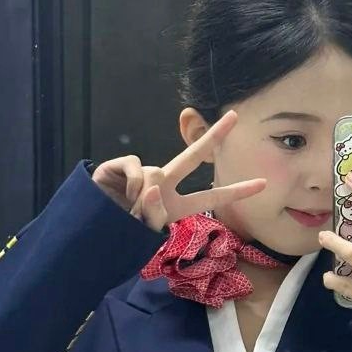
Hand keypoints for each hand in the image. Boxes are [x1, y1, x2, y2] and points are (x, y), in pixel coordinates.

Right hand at [91, 110, 265, 232]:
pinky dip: (132, 183)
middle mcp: (163, 185)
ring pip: (156, 174)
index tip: (263, 184)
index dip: (236, 191)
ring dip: (145, 197)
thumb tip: (153, 182)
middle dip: (213, 137)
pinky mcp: (120, 166)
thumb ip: (153, 213)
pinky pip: (136, 167)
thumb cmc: (120, 234)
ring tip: (131, 212)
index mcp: (176, 205)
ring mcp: (142, 174)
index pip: (211, 198)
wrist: (88, 230)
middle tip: (235, 117)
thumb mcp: (144, 232)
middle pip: (191, 157)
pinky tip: (124, 194)